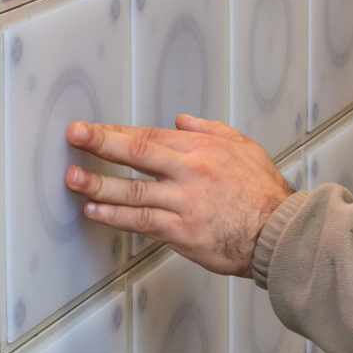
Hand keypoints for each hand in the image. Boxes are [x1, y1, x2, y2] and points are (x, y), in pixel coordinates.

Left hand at [65, 114, 293, 275]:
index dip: (116, 132)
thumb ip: (211, 130)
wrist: (280, 232)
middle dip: (101, 143)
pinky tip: (95, 211)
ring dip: (98, 184)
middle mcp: (191, 171)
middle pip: (137, 153)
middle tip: (74, 136)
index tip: (92, 129)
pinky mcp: (183, 231)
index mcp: (202, 149)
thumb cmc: (265, 194)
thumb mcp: (244, 148)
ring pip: (133, 189)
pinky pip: (142, 221)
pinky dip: (115, 216)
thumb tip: (182, 120)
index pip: (150, 135)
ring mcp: (184, 202)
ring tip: (72, 179)